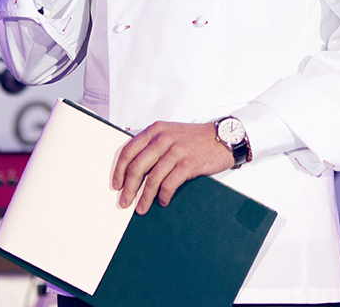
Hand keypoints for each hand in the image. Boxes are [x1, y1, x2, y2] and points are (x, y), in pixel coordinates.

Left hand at [112, 121, 234, 214]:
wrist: (222, 138)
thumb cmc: (195, 138)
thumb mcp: (170, 133)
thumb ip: (152, 145)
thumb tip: (133, 169)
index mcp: (155, 130)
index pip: (129, 151)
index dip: (119, 170)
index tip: (116, 184)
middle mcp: (163, 139)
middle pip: (137, 167)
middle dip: (129, 188)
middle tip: (124, 201)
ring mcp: (176, 151)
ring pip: (152, 179)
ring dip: (144, 197)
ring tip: (141, 208)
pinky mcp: (188, 164)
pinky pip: (169, 184)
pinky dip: (163, 196)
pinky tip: (162, 201)